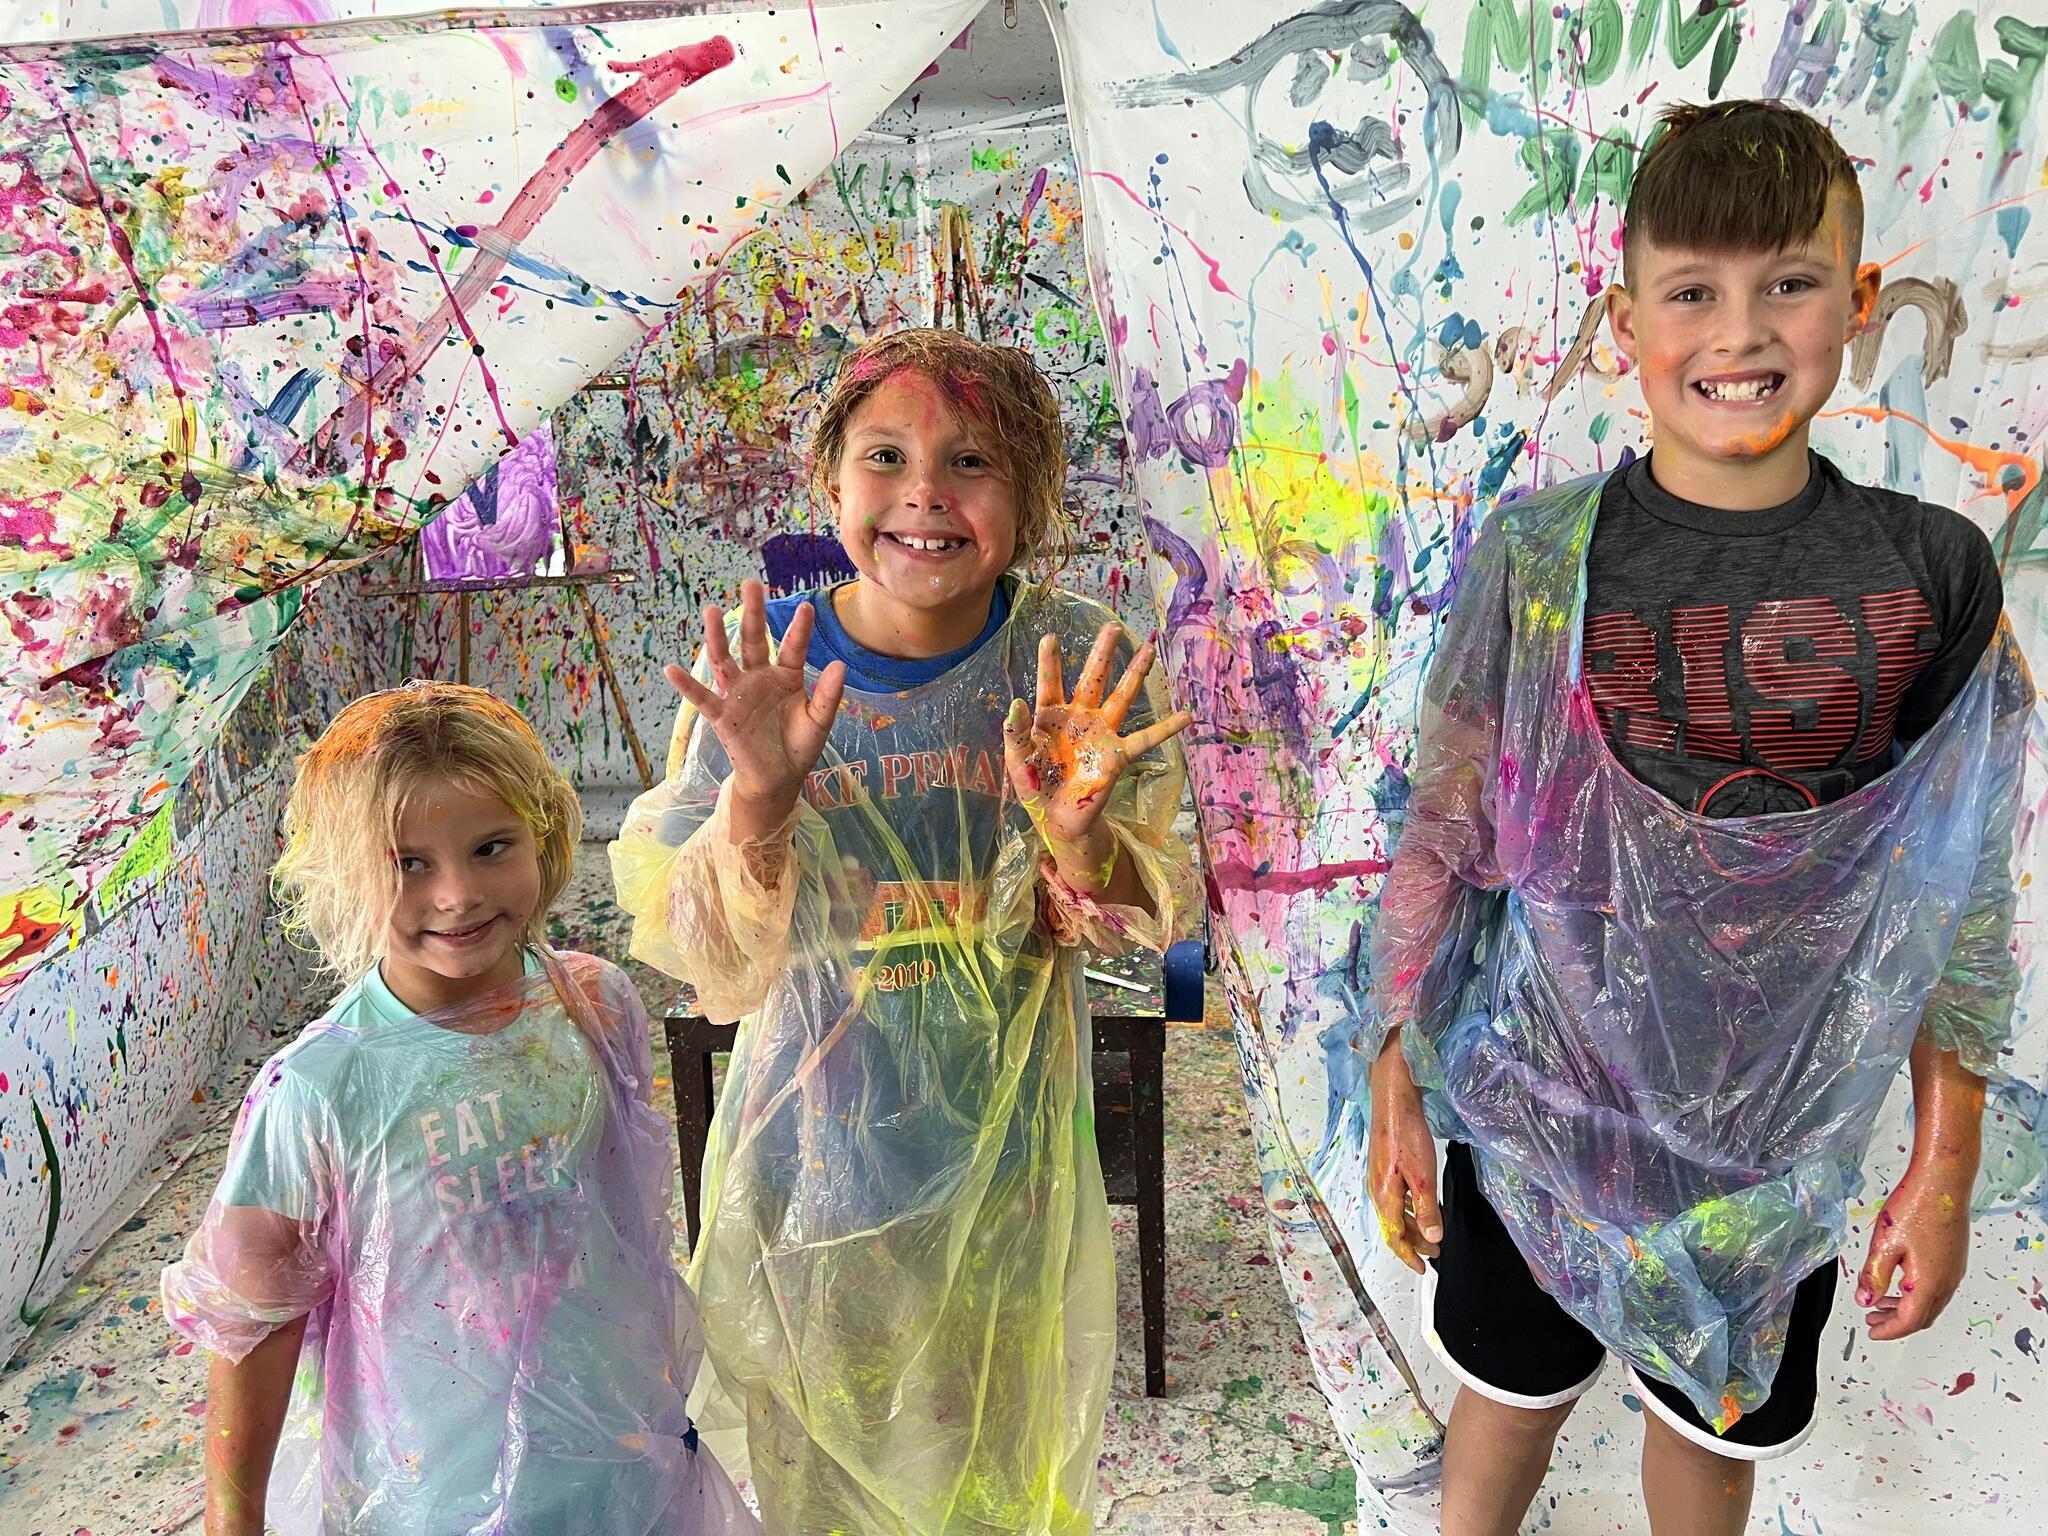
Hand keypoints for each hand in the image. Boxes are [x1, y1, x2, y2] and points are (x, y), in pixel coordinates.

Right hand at [666, 580, 845, 811]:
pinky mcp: (722, 715)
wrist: (778, 778)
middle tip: (750, 584)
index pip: (792, 647)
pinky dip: (686, 685)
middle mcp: (759, 678)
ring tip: (710, 610)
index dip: (799, 629)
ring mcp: (738, 694)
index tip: (806, 607)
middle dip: (752, 613)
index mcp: (786, 677)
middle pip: (753, 640)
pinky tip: (671, 669)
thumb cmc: (799, 746)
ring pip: (724, 660)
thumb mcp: (819, 721)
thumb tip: (842, 665)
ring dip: (716, 637)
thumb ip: (828, 695)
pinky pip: (702, 697)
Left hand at [1003, 625, 1191, 867]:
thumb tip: (1016, 703)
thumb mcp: (1018, 760)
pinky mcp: (1117, 755)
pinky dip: (1166, 728)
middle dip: (1102, 653)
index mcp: (1051, 717)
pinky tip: (1186, 715)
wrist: (1057, 818)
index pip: (1050, 684)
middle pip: (1092, 678)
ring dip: (1135, 673)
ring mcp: (1101, 734)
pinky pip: (1145, 739)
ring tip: (1149, 649)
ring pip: (1122, 697)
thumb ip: (1015, 733)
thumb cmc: (1036, 785)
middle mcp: (1080, 718)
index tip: (1050, 637)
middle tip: (1113, 626)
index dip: (1049, 662)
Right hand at [1367, 1031, 1441, 1273]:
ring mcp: (1377, 1178)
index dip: (1409, 1255)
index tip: (1422, 1268)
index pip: (1395, 1237)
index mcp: (1384, 1197)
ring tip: (1431, 1233)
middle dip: (1414, 1243)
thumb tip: (1432, 1238)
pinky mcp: (1383, 1167)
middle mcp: (1377, 1191)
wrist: (1393, 1100)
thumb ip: (1428, 1209)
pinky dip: (1409, 1210)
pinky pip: (1394, 1199)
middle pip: (1394, 1227)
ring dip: (1412, 1226)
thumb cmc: (1406, 1135)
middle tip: (1435, 1252)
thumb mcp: (1423, 1177)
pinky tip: (1421, 1205)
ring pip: (1395, 1213)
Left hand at [1856, 1155, 1973, 1340]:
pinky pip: (1935, 1287)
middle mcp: (1947, 1281)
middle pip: (1922, 1316)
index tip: (1871, 1332)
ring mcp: (1953, 1270)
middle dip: (1896, 1322)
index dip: (1889, 1330)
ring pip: (1930, 1302)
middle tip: (1871, 1320)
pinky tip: (1899, 1281)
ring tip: (1879, 1302)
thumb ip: (1875, 1275)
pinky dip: (1915, 1294)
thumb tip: (1865, 1300)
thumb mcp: (1885, 1243)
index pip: (1909, 1320)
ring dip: (1905, 1307)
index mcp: (1929, 1282)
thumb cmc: (1916, 1207)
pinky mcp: (1953, 1258)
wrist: (1944, 1182)